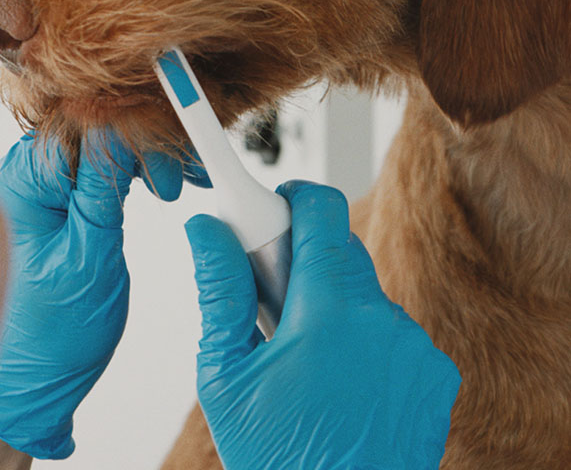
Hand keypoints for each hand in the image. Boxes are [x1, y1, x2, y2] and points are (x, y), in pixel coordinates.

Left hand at [0, 129, 207, 458]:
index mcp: (20, 183)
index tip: (178, 143)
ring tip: (177, 186)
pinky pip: (102, 160)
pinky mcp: (59, 193)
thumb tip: (120, 124)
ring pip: (104, 138)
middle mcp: (23, 172)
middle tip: (181, 178)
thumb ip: (103, 186)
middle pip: (95, 124)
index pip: (83, 123)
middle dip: (147, 142)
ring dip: (147, 154)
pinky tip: (164, 184)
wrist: (39, 379)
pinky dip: (136, 167)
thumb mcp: (91, 257)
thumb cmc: (55, 332)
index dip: (136, 127)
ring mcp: (40, 181)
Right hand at [186, 180, 460, 469]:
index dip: (294, 197)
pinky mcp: (435, 375)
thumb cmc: (277, 461)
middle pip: (341, 250)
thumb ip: (219, 289)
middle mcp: (382, 321)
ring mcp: (415, 348)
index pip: (321, 210)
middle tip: (272, 302)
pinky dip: (368, 343)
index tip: (274, 207)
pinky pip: (395, 333)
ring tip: (307, 362)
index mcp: (327, 312)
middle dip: (304, 260)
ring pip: (366, 294)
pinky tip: (343, 383)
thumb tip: (206, 227)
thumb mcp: (225, 377)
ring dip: (336, 306)